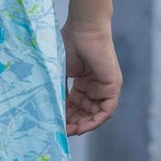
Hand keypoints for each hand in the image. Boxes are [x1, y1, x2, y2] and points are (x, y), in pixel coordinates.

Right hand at [62, 20, 120, 134]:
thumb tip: (48, 111)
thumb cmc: (69, 44)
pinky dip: (95, 120)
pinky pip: (106, 110)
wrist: (83, 28)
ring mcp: (105, 87)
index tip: (54, 126)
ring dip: (84, 125)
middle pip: (86, 113)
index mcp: (83, 83)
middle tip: (62, 133)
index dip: (65, 117)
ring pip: (96, 114)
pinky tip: (83, 126)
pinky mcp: (113, 86)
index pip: (75, 107)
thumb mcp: (59, 73)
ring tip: (70, 131)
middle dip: (74, 124)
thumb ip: (57, 91)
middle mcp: (95, 87)